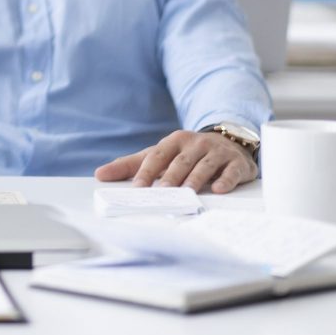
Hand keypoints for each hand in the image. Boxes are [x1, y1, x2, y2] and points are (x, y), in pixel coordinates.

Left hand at [94, 129, 257, 193]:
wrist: (229, 141)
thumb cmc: (187, 153)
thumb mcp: (160, 155)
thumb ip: (131, 165)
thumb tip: (100, 174)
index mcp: (174, 141)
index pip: (157, 156)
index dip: (147, 171)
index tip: (137, 188)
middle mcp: (195, 144)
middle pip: (181, 161)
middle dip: (171, 176)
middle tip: (162, 192)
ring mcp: (217, 152)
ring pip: (204, 166)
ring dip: (195, 179)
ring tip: (186, 193)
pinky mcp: (236, 162)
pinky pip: (231, 171)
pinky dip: (225, 180)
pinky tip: (219, 190)